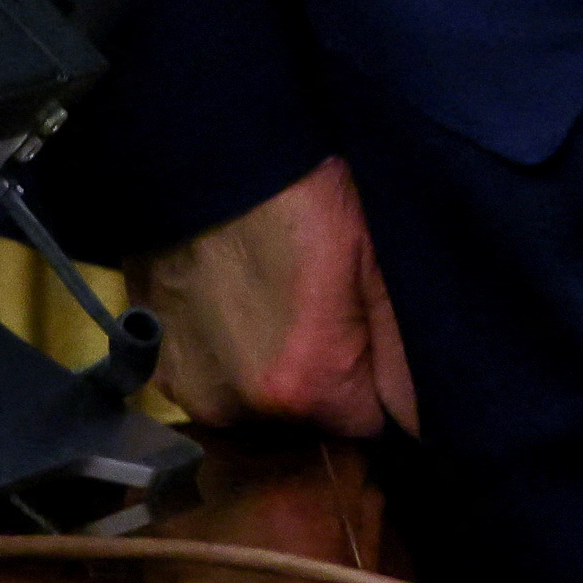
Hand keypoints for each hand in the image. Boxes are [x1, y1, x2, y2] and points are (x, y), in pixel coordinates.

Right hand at [139, 155, 419, 439]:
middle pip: (312, 417)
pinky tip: (239, 303)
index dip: (384, 386)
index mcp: (305, 384)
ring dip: (277, 368)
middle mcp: (240, 407)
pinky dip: (231, 355)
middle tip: (331, 305)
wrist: (205, 158)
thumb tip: (424, 419)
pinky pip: (215, 381)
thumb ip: (404, 349)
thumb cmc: (304, 197)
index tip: (380, 341)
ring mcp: (191, 389)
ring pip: (261, 402)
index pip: (371, 424)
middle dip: (331, 376)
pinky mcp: (157, 365)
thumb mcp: (378, 261)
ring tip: (281, 300)